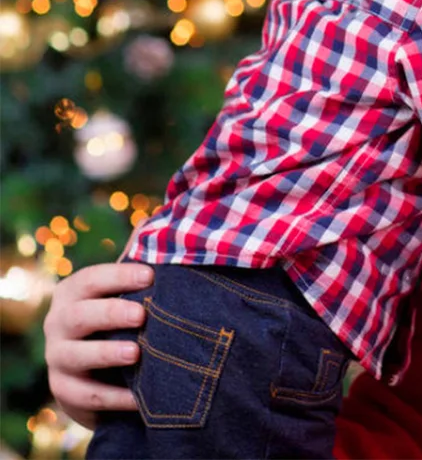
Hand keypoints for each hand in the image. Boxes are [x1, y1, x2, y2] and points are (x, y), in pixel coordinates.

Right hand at [43, 262, 152, 427]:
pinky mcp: (65, 390)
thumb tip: (163, 224)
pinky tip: (138, 398)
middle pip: (78, 316)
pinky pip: (87, 396)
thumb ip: (139, 260)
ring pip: (77, 357)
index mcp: (73, 291)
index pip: (91, 279)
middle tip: (142, 315)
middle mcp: (59, 322)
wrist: (99, 365)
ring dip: (106, 354)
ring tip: (136, 354)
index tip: (151, 275)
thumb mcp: (125, 287)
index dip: (119, 276)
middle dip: (110, 314)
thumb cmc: (121, 312)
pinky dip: (114, 397)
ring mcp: (58, 358)